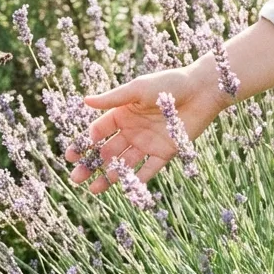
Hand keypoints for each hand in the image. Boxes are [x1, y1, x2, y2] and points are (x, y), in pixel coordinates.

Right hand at [65, 55, 232, 193]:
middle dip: (91, 165)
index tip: (71, 155)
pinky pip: (149, 169)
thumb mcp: (137, 89)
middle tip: (76, 178)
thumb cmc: (168, 84)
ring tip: (95, 190)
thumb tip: (84, 101)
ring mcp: (147, 143)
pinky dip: (138, 179)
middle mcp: (132, 130)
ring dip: (110, 176)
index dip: (84, 143)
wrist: (201, 90)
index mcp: (122, 114)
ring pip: (124, 164)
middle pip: (107, 151)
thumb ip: (112, 99)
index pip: (98, 132)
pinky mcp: (165, 152)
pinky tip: (126, 190)